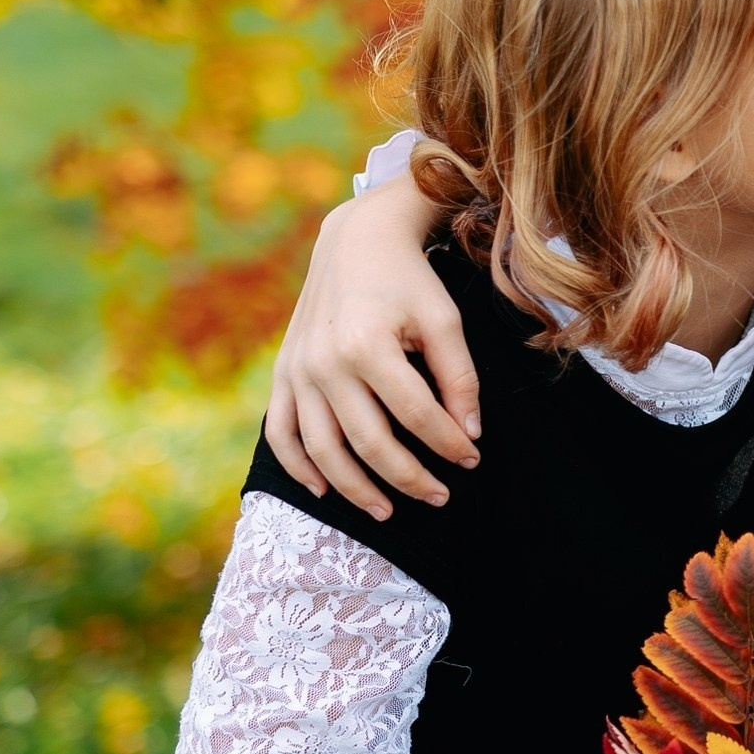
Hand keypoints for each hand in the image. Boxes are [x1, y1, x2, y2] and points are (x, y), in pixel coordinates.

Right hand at [265, 174, 475, 518]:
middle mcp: (325, 362)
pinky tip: (325, 489)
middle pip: (369, 442)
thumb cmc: (409, 281)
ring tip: (388, 511)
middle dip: (408, 478)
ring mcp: (298, 370)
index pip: (415, 415)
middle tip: (439, 498)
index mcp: (367, 345)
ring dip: (355, 488)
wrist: (355, 242)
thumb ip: (460, 379)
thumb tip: (469, 437)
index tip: (472, 460)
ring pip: (322, 449)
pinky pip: (281, 432)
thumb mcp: (445, 320)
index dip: (447, 445)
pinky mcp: (283, 373)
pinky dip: (298, 466)